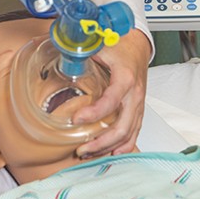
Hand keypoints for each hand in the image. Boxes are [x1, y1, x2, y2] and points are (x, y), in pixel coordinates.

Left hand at [74, 28, 151, 157]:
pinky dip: (123, 146)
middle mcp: (135, 95)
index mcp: (125, 77)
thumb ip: (81, 52)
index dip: (94, 113)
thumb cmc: (119, 45)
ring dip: (108, 147)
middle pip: (122, 127)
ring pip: (129, 134)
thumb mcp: (100, 45)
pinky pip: (134, 132)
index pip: (111, 101)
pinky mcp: (138, 110)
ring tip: (89, 153)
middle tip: (81, 148)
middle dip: (101, 142)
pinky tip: (110, 153)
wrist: (137, 46)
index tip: (75, 119)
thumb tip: (60, 56)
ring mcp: (138, 104)